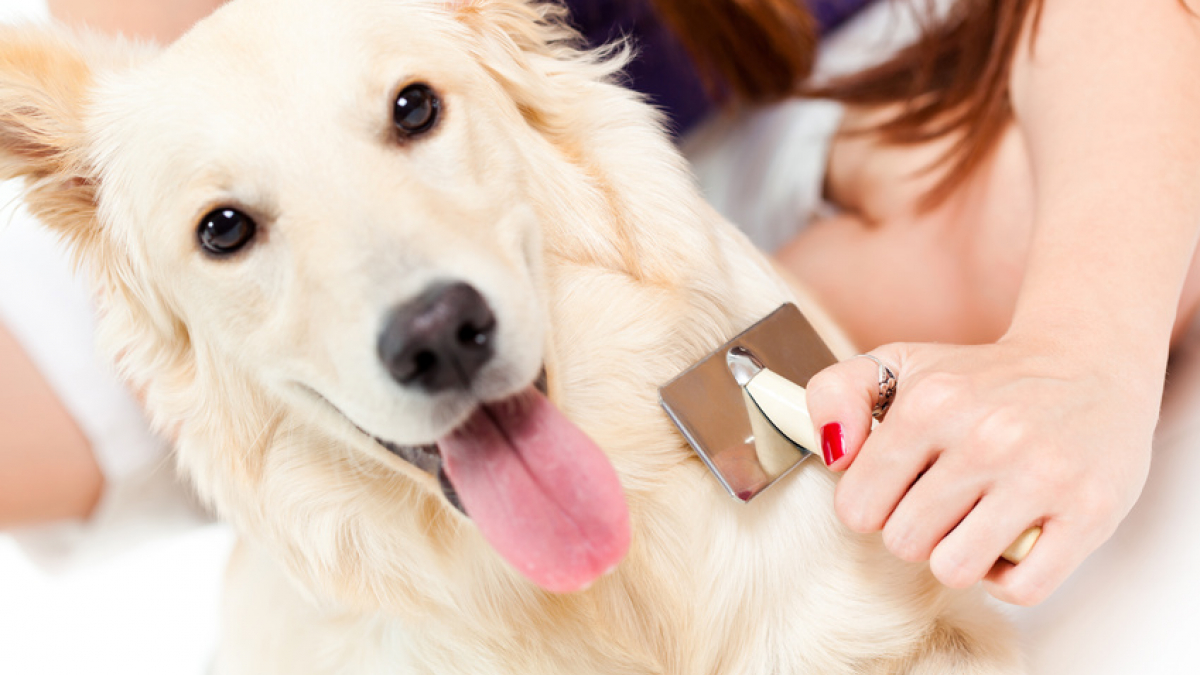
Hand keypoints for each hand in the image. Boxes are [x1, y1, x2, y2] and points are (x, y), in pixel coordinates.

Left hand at [805, 334, 1158, 604]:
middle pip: (904, 542)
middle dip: (915, 531)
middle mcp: (986, 436)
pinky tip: (1011, 539)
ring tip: (974, 521)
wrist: (1087, 361)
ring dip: (959, 556)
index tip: (897, 489)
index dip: (871, 507)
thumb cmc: (981, 376)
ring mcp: (1041, 474)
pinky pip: (1021, 587)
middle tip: (942, 503)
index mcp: (930, 402)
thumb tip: (833, 457)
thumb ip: (834, 395)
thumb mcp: (896, 364)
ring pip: (955, 569)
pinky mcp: (1090, 511)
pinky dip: (1008, 577)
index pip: (858, 507)